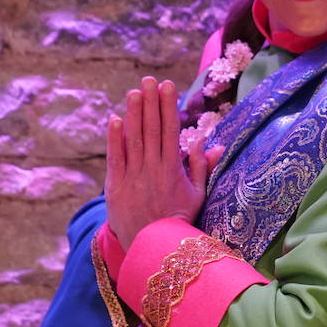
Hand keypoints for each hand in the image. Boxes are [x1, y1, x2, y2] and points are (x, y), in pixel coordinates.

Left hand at [105, 77, 224, 248]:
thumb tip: (211, 142)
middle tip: (149, 79)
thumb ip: (202, 166)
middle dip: (151, 102)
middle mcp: (153, 169)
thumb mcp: (197, 194)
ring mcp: (133, 177)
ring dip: (134, 113)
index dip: (169, 106)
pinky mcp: (115, 187)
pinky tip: (115, 119)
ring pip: (133, 139)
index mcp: (173, 170)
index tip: (168, 85)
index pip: (171, 131)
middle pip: (152, 130)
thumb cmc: (179, 219)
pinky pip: (115, 159)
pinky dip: (115, 139)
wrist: (153, 247)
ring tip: (134, 91)